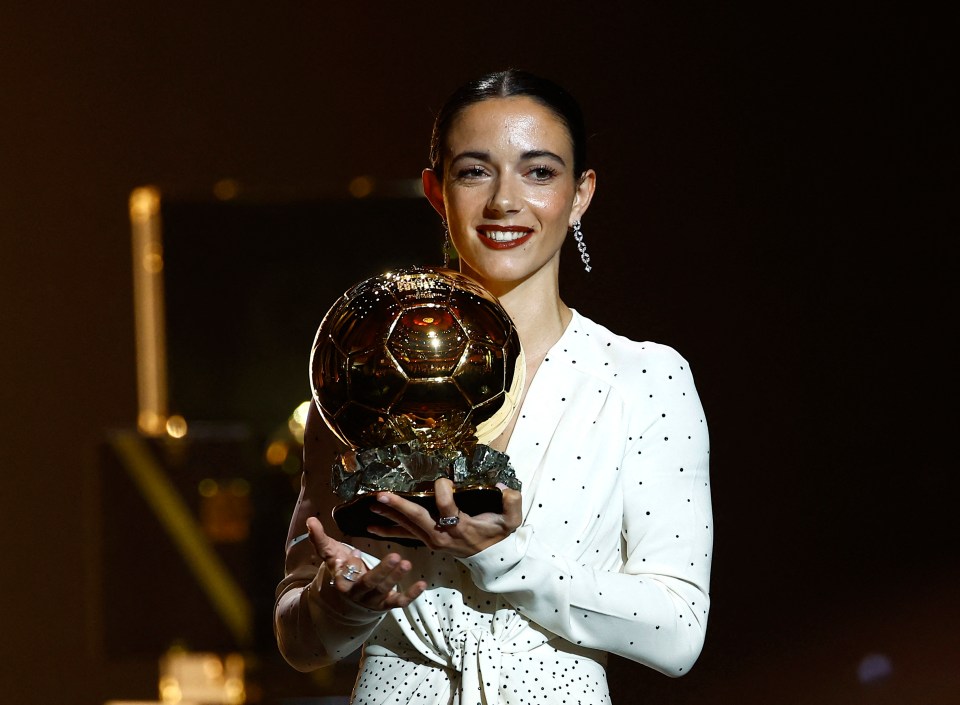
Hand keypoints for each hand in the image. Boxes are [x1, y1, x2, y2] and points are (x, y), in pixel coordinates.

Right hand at [306, 516, 425, 610]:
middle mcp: (357, 593)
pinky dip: (410, 594)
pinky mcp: (386, 604)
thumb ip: (320, 539)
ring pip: (384, 591)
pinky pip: (399, 602)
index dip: (349, 567)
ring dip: (395, 578)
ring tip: (406, 563)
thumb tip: (310, 520)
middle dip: (382, 571)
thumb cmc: (341, 569)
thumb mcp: (331, 555)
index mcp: (342, 580)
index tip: (355, 554)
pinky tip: (422, 584)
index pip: (344, 575)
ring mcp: (373, 600)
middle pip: (369, 583)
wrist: (347, 599)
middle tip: (395, 557)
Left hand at [367, 478, 522, 557]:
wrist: (492, 560)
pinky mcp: (428, 542)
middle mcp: (442, 535)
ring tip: (371, 505)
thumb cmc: (499, 536)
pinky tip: (372, 526)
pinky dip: (388, 530)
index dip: (443, 491)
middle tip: (380, 495)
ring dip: (388, 515)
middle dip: (398, 506)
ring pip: (407, 527)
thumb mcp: (511, 521)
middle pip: (418, 518)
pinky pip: (405, 536)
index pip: (446, 507)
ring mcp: (433, 540)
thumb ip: (512, 502)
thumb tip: (502, 486)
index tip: (444, 480)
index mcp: (461, 527)